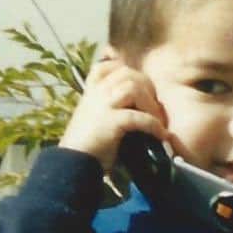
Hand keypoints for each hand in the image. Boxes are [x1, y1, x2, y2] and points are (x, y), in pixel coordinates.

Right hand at [59, 49, 184, 172]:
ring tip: (158, 120)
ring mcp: (102, 106)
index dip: (125, 71)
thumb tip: (132, 110)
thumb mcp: (92, 120)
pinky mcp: (110, 122)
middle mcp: (95, 95)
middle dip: (146, 87)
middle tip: (154, 106)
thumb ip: (106, 110)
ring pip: (133, 88)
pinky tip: (160, 135)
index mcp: (90, 93)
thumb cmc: (85, 147)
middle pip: (126, 74)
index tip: (139, 85)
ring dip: (151, 104)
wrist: (72, 165)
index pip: (105, 67)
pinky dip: (153, 125)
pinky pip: (138, 117)